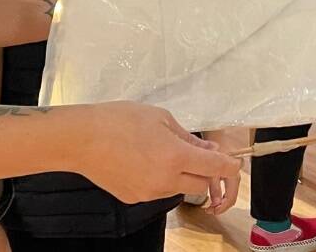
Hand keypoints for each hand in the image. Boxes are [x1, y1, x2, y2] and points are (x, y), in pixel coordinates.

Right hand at [77, 102, 241, 203]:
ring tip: (159, 151)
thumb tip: (206, 150)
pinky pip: (158, 190)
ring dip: (181, 174)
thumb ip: (185, 136)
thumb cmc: (119, 119)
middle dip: (205, 172)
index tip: (234, 163)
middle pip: (201, 185)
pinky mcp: (135, 198)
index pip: (215, 167)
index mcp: (175, 156)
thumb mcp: (158, 116)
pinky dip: (159, 178)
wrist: (82, 139)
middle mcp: (166, 180)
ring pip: (179, 188)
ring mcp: (150, 193)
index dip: (230, 166)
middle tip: (196, 154)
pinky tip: (141, 160)